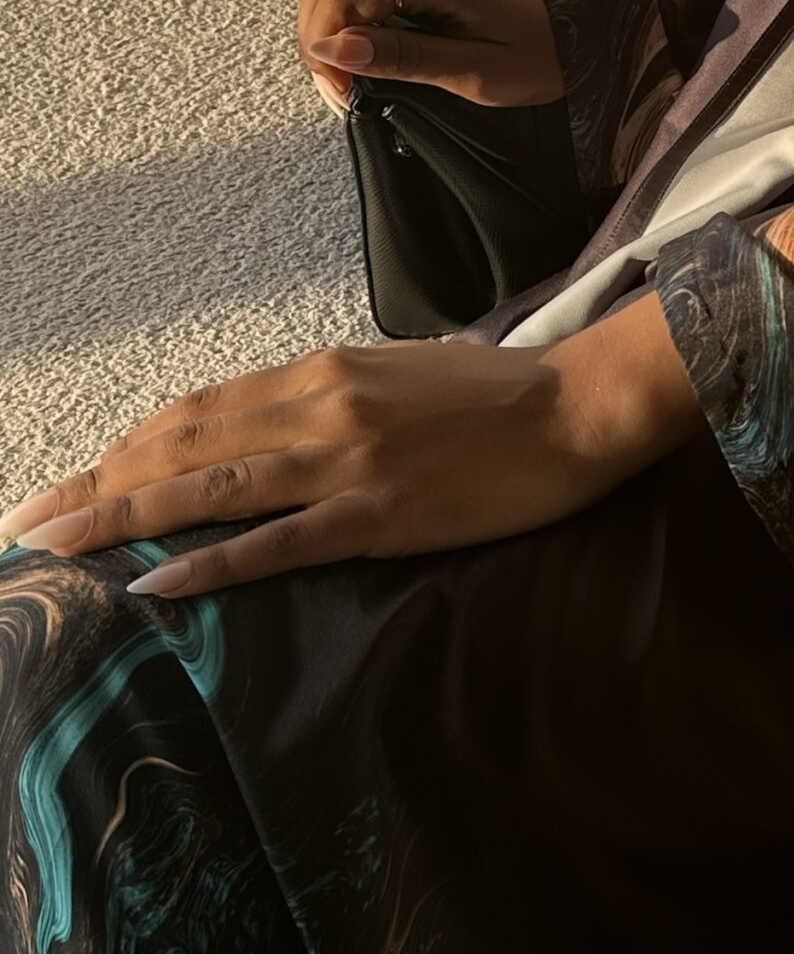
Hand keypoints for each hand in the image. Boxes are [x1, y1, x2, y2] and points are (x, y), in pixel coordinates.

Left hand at [0, 294, 704, 597]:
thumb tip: (284, 423)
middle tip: (25, 523)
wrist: (579, 408)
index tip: (71, 480)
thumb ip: (336, 397)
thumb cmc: (500, 396)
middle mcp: (320, 406)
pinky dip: (210, 560)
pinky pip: (278, 540)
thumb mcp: (402, 375)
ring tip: (51, 551)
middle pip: (181, 445)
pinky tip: (153, 582)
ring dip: (120, 518)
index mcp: (324, 371)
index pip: (197, 410)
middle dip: (94, 485)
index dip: (125, 448)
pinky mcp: (381, 513)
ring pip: (209, 487)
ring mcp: (347, 460)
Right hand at [299, 0, 564, 112]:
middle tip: (334, 80)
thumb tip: (336, 49)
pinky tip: (352, 19)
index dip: (324, 42)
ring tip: (336, 50)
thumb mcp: (475, 73)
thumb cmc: (539, 55)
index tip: (338, 87)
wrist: (579, 27)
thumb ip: (403, 59)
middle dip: (316, 27)